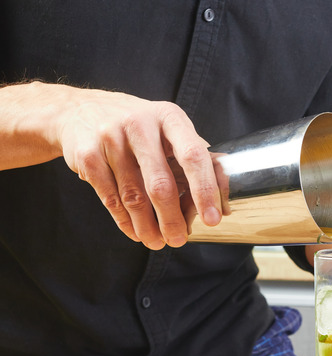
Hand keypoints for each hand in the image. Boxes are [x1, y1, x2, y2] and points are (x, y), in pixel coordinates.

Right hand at [55, 86, 223, 249]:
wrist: (79, 110)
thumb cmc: (139, 126)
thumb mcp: (169, 128)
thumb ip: (196, 156)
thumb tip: (225, 195)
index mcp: (169, 117)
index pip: (194, 156)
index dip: (205, 190)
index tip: (213, 218)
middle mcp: (140, 124)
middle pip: (161, 183)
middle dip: (172, 218)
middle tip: (179, 240)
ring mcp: (110, 138)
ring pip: (133, 196)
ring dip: (147, 226)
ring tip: (157, 242)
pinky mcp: (87, 155)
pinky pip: (110, 198)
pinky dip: (124, 221)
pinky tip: (135, 231)